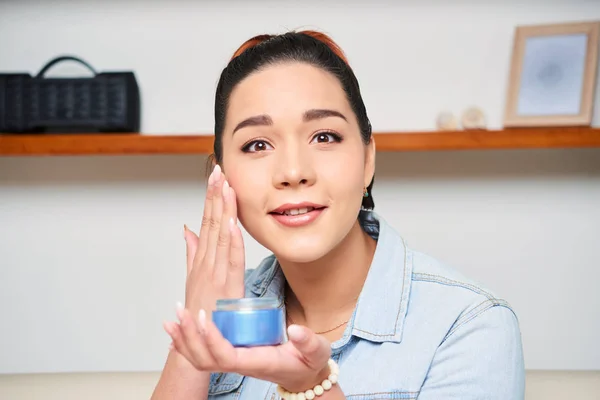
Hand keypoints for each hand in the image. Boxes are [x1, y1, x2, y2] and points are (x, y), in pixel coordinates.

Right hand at [166, 164, 244, 349]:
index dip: (210, 198)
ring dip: (223, 210)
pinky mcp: (225, 287)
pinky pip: (230, 259)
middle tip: (219, 170)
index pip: (206, 222)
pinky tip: (234, 222)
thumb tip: (188, 229)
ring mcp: (213, 274)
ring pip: (220, 235)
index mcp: (201, 259)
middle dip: (215, 195)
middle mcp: (205, 263)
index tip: (215, 176)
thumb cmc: (197, 314)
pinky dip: (232, 240)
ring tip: (226, 186)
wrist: (195, 346)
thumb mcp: (194, 278)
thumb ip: (192, 253)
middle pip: (211, 223)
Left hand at [166, 308, 332, 393]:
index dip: (212, 339)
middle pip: (206, 359)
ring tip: (173, 317)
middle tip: (182, 311)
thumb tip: (296, 330)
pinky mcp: (231, 355)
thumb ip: (308, 342)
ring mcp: (234, 361)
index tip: (204, 317)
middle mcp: (241, 364)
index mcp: (257, 362)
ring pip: (200, 359)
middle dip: (190, 336)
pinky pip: (203, 355)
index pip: (227, 356)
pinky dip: (186, 343)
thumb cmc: (308, 362)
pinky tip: (176, 330)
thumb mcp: (315, 351)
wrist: (304, 375)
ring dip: (184, 339)